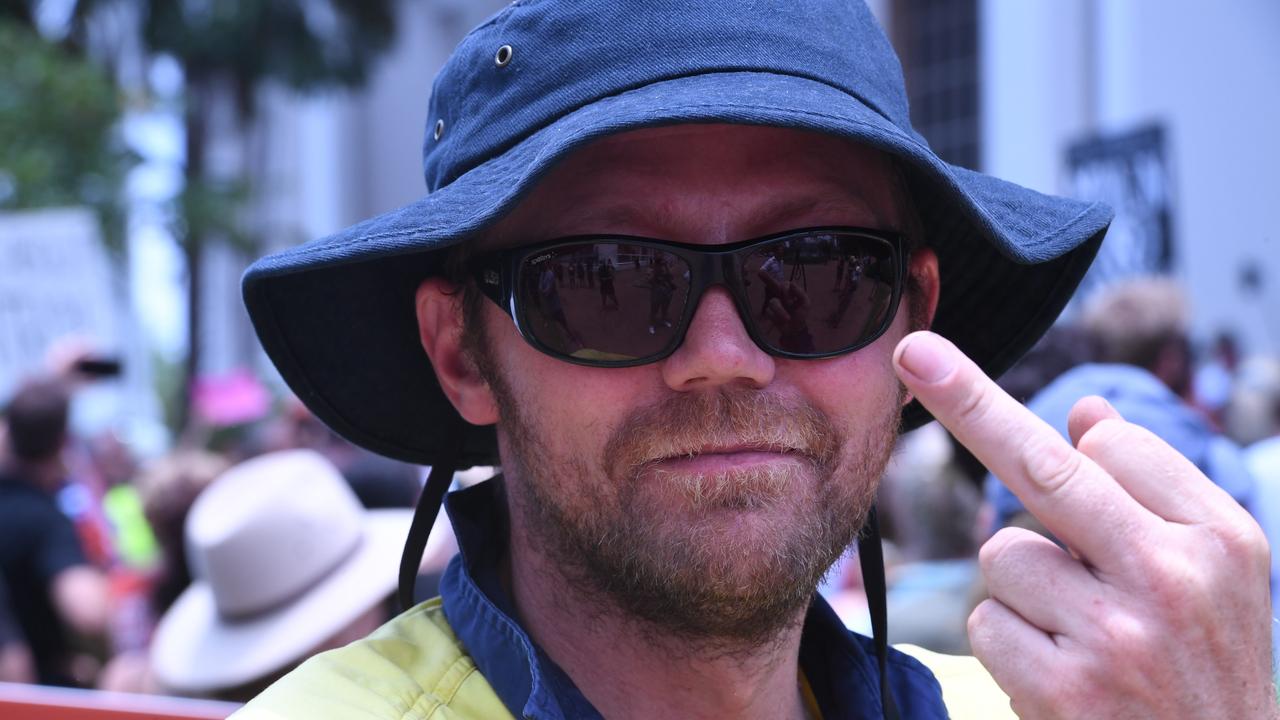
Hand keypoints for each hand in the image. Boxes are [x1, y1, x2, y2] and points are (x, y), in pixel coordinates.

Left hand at [894, 331, 1276, 719]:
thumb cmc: (1209, 669)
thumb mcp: (1219, 577)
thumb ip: (1156, 492)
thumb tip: (1085, 414)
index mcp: (1219, 539)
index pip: (1111, 448)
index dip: (1053, 431)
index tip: (958, 366)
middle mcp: (1172, 578)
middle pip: (1042, 468)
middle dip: (970, 403)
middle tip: (913, 353)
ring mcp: (1115, 634)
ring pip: (1004, 554)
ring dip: (1024, 588)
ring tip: (1083, 636)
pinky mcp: (1062, 688)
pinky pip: (985, 620)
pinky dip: (1009, 640)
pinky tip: (1063, 675)